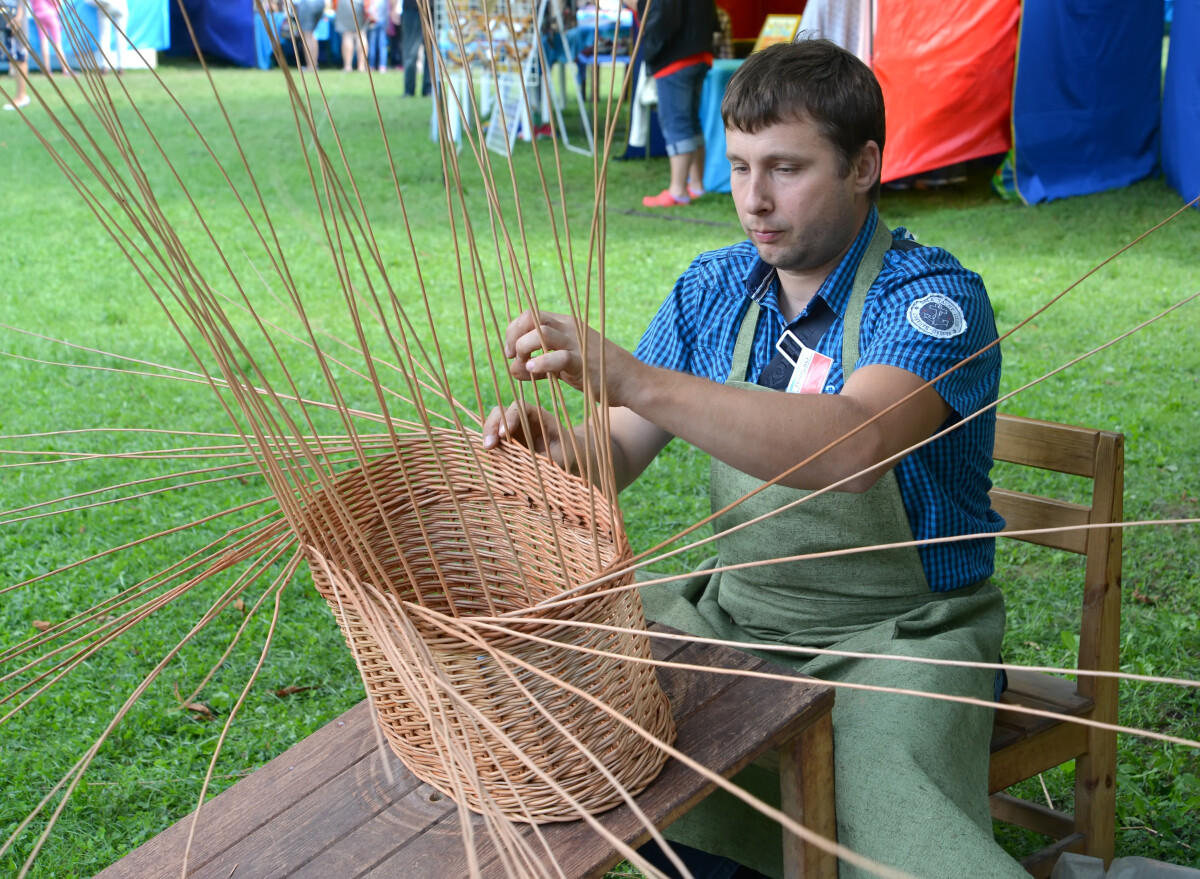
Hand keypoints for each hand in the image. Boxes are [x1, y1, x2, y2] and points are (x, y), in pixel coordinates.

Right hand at [481, 401, 562, 455]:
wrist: (565, 456)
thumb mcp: (559, 455)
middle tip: (489, 446)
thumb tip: (528, 468)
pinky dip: (489, 447)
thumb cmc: (564, 452)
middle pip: (499, 413)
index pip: (519, 408)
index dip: (509, 418)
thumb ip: (544, 459)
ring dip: (487, 436)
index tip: (504, 434)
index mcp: (536, 414)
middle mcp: (520, 419)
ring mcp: (510, 430)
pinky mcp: (504, 442)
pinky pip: (492, 441)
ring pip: (492, 425)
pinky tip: (490, 457)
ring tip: (488, 451)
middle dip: (492, 427)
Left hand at [503, 309, 638, 404]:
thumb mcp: (563, 367)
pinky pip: (557, 357)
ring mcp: (576, 342)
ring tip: (524, 365)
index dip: (513, 331)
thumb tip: (513, 369)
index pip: (529, 316)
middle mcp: (569, 328)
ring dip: (523, 348)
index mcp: (564, 324)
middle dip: (513, 336)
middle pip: (530, 317)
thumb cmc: (596, 373)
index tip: (510, 352)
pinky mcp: (583, 361)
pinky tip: (532, 371)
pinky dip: (540, 363)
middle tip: (511, 356)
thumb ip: (539, 366)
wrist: (630, 381)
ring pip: (541, 332)